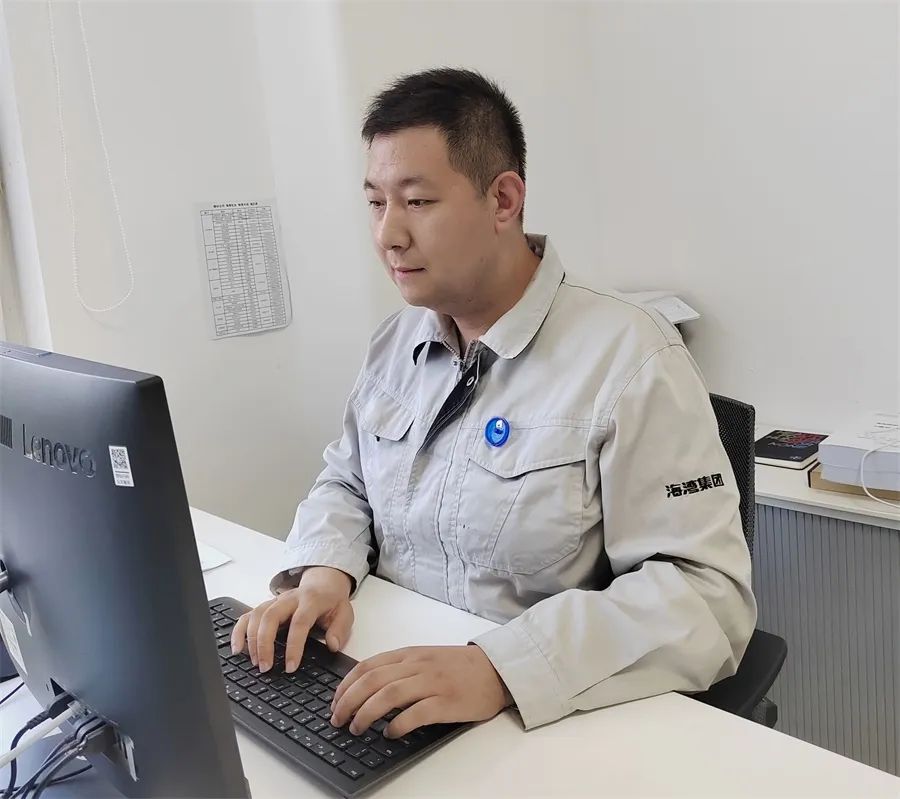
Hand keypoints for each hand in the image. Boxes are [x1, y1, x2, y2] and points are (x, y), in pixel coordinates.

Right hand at [231, 566, 352, 672]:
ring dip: (252, 640)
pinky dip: (238, 631)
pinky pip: (247, 615)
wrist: (323, 582)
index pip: (299, 622)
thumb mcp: (345, 612)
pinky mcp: (266, 605)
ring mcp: (275, 600)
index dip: (294, 645)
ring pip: (257, 615)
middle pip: (270, 616)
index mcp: (311, 600)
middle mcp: (290, 598)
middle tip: (265, 667)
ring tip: (254, 662)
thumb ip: (340, 629)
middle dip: (265, 643)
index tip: (291, 667)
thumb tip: (332, 645)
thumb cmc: (332, 601)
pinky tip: (236, 648)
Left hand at [329, 645, 511, 737]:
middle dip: (348, 701)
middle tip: (337, 720)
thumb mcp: (425, 658)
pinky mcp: (447, 702)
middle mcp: (417, 665)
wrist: (496, 669)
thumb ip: (400, 668)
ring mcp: (432, 683)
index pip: (367, 666)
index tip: (334, 702)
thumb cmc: (459, 667)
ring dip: (366, 713)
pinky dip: (398, 724)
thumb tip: (367, 690)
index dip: (345, 685)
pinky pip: (415, 713)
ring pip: (388, 695)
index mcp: (409, 654)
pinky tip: (389, 734)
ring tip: (356, 728)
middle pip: (372, 680)